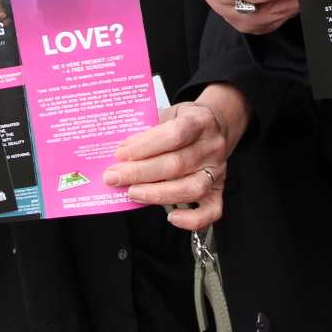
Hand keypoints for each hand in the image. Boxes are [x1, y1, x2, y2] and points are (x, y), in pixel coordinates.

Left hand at [104, 83, 249, 230]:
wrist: (216, 126)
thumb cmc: (186, 121)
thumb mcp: (170, 113)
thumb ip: (149, 129)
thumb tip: (121, 152)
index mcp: (201, 121)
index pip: (174, 134)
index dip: (146, 145)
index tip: (122, 153)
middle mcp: (212, 146)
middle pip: (177, 164)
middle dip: (140, 172)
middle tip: (114, 177)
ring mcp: (217, 170)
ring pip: (191, 188)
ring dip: (158, 194)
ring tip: (133, 193)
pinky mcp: (218, 190)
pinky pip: (212, 211)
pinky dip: (193, 219)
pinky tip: (172, 217)